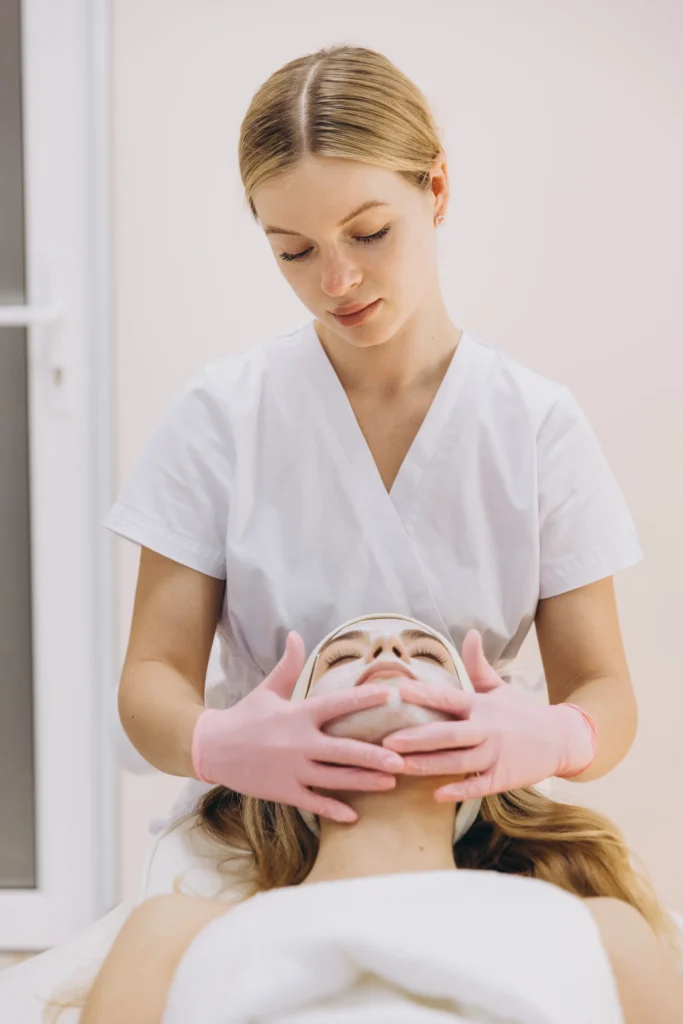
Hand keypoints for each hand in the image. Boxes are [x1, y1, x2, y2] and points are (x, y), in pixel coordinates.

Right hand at [191, 632, 405, 822]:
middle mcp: (298, 743)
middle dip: (374, 756)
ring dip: (364, 782)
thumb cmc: (245, 716)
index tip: (390, 695)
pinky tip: (355, 817)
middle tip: (402, 760)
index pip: (336, 704)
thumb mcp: (267, 689)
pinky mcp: (284, 791)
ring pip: (335, 779)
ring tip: (391, 783)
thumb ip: (287, 665)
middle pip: (343, 750)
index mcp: (297, 714)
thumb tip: (296, 634)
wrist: (212, 748)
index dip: (363, 699)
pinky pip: (313, 802)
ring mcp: (292, 770)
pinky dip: (333, 810)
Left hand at [383, 630, 596, 801]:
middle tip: (387, 741)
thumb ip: (478, 664)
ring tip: (399, 767)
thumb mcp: (498, 687)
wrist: (560, 739)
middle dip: (417, 738)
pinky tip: (437, 795)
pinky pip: (478, 786)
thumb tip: (470, 632)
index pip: (448, 697)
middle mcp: (486, 729)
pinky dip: (459, 790)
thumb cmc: (520, 712)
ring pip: (457, 762)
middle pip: (448, 734)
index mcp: (480, 705)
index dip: (424, 694)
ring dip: (427, 765)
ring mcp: (495, 755)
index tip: (399, 691)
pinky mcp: (503, 778)